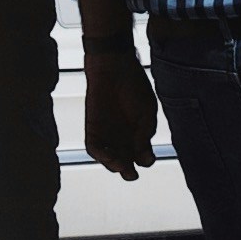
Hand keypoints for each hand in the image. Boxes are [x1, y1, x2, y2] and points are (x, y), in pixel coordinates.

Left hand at [83, 50, 157, 179]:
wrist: (112, 67)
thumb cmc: (134, 85)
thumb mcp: (147, 110)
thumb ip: (145, 133)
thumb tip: (142, 155)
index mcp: (139, 133)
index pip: (143, 156)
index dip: (145, 160)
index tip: (147, 155)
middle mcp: (124, 136)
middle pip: (126, 163)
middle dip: (128, 172)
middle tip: (130, 171)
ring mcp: (108, 134)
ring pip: (110, 160)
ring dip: (114, 166)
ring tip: (120, 163)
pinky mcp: (93, 129)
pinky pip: (94, 149)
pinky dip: (100, 155)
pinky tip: (108, 154)